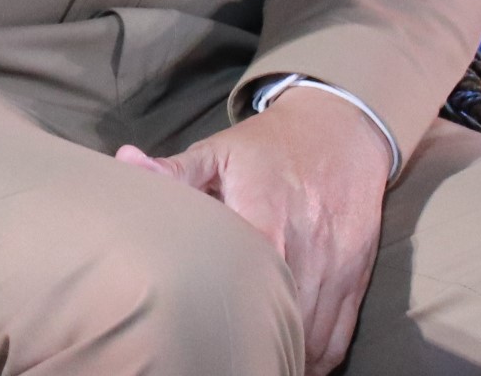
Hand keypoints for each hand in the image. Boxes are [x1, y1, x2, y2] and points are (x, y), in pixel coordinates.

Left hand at [115, 85, 389, 373]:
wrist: (341, 128)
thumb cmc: (269, 146)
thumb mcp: (221, 150)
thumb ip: (176, 169)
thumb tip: (125, 160)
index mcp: (265, 211)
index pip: (249, 270)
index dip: (230, 307)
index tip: (206, 329)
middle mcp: (306, 241)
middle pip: (283, 313)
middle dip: (258, 341)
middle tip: (224, 356)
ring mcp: (336, 263)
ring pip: (313, 334)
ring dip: (288, 357)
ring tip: (254, 364)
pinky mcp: (356, 275)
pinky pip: (340, 335)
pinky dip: (319, 359)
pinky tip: (295, 365)